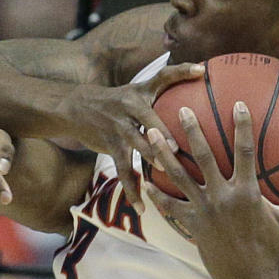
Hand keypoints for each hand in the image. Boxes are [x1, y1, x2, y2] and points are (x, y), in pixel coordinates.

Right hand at [58, 62, 204, 212]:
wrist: (77, 106)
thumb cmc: (120, 101)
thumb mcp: (138, 91)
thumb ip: (165, 91)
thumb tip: (199, 87)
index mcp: (141, 92)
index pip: (163, 76)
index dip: (181, 71)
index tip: (201, 70)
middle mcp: (130, 107)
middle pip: (149, 118)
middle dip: (163, 131)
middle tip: (179, 144)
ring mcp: (119, 127)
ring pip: (136, 144)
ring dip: (151, 157)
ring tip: (166, 171)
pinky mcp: (111, 146)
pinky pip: (124, 171)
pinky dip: (133, 190)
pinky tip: (142, 208)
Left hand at [142, 101, 278, 278]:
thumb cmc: (272, 247)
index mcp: (247, 191)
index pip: (245, 150)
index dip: (242, 125)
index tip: (237, 103)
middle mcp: (222, 196)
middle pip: (203, 155)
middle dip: (192, 130)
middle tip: (183, 110)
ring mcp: (203, 209)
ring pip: (178, 176)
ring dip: (163, 153)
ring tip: (150, 134)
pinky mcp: (191, 224)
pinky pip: (169, 205)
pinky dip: (156, 193)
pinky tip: (145, 180)